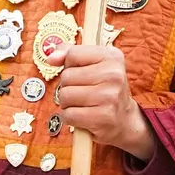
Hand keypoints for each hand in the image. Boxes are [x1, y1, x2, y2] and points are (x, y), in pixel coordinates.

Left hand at [47, 45, 155, 161]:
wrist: (124, 120)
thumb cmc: (103, 88)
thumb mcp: (93, 64)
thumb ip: (70, 53)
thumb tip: (51, 58)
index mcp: (112, 56)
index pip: (72, 54)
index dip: (69, 65)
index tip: (81, 73)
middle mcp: (114, 75)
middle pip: (66, 76)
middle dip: (67, 86)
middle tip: (83, 92)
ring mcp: (110, 97)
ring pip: (65, 95)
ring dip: (67, 103)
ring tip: (82, 104)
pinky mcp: (103, 118)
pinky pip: (69, 115)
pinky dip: (70, 117)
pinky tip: (82, 117)